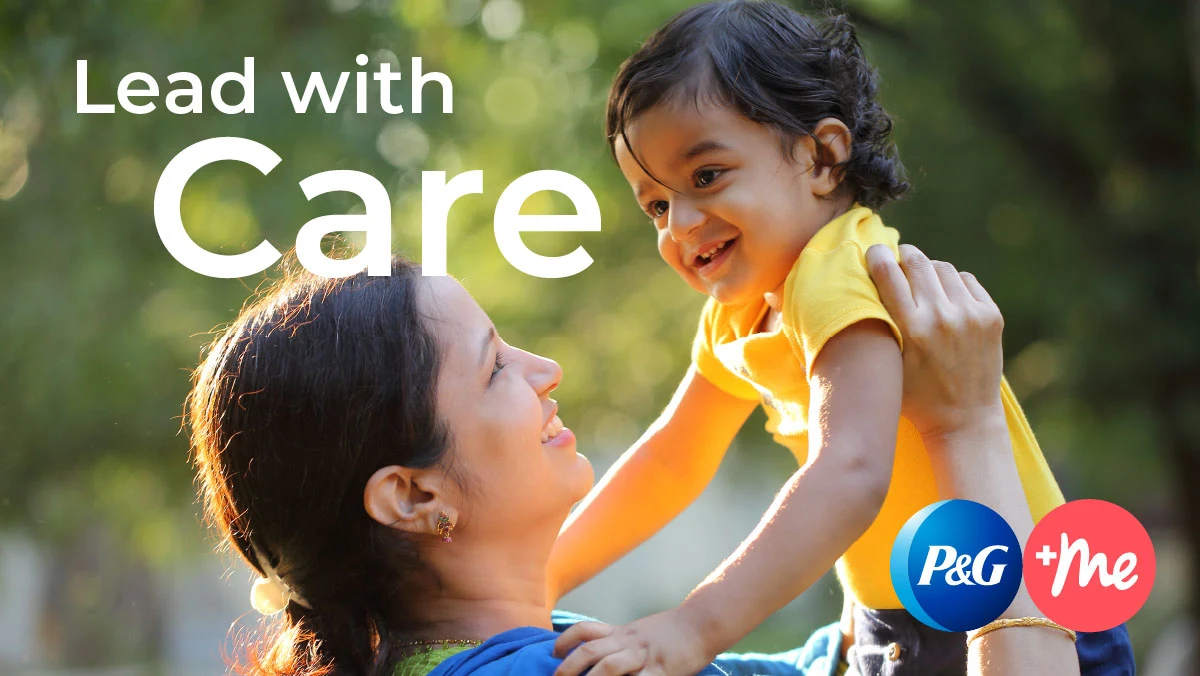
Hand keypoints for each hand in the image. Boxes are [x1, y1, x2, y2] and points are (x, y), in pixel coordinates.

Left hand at [551, 609, 709, 675]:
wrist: (702, 623)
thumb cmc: (673, 631)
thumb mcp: (642, 631)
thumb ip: (622, 642)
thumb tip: (601, 654)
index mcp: (623, 633)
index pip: (587, 630)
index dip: (566, 640)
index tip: (552, 652)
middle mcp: (629, 642)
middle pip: (591, 650)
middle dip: (568, 666)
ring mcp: (644, 656)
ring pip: (609, 666)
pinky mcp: (661, 670)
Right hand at [865, 244, 1005, 438]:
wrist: (965, 419)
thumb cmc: (915, 396)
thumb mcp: (886, 364)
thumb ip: (874, 327)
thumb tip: (852, 289)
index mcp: (912, 329)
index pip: (889, 272)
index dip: (877, 256)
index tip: (873, 252)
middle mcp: (943, 317)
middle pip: (917, 261)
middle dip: (903, 256)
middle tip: (896, 262)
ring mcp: (971, 315)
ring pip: (941, 267)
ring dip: (927, 272)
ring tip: (921, 287)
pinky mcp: (990, 316)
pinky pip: (965, 280)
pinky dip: (951, 284)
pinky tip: (944, 300)